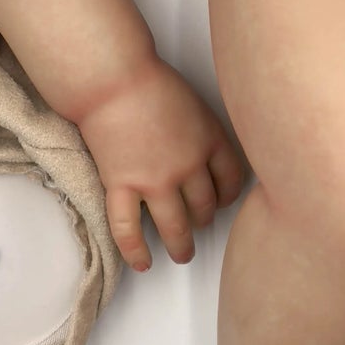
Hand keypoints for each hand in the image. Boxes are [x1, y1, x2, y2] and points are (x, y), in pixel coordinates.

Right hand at [74, 58, 246, 271]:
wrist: (113, 80)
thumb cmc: (149, 81)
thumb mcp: (195, 103)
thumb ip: (203, 132)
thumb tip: (201, 151)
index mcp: (210, 141)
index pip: (232, 180)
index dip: (230, 195)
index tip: (225, 201)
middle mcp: (188, 167)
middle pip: (205, 206)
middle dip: (205, 220)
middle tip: (201, 226)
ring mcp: (156, 181)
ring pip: (176, 227)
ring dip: (181, 246)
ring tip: (182, 255)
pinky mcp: (123, 187)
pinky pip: (129, 230)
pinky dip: (135, 251)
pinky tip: (142, 263)